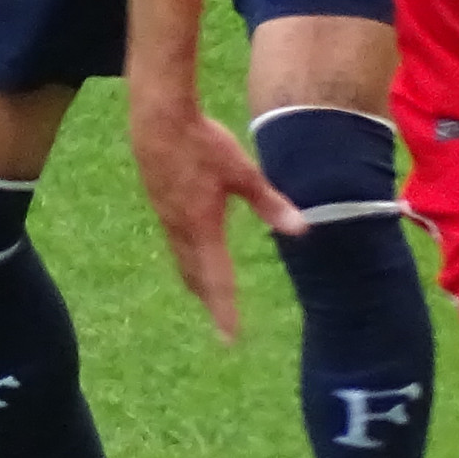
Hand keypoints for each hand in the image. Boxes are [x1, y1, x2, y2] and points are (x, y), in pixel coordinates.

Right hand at [128, 92, 307, 343]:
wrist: (157, 119)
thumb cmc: (202, 143)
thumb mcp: (242, 172)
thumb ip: (270, 203)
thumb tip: (302, 230)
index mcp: (202, 228)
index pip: (217, 279)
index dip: (224, 311)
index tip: (229, 338)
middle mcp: (181, 230)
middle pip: (195, 276)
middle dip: (210, 300)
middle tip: (222, 323)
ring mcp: (167, 217)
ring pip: (181, 260)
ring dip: (195, 281)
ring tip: (206, 296)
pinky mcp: (160, 203)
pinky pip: (174, 242)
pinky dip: (186, 259)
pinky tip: (192, 252)